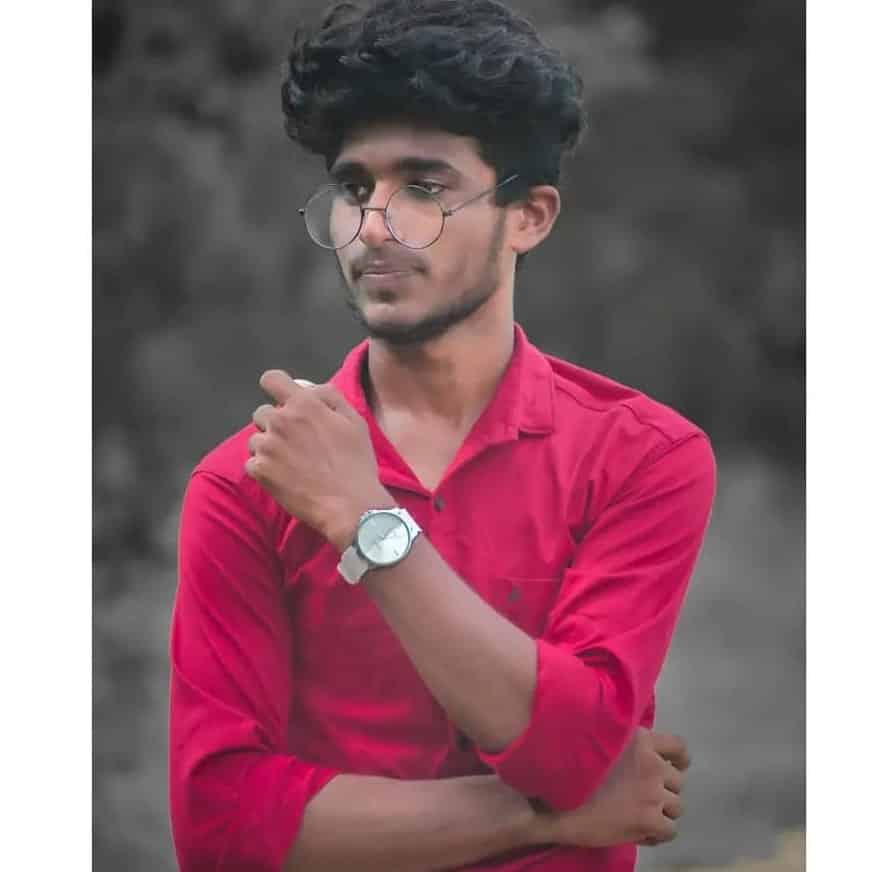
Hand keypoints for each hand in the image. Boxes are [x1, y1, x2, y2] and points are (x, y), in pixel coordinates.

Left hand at [245, 370, 392, 549]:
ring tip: (293, 464)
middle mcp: (281, 420)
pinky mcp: (260, 470)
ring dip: (269, 448)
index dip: (276, 387)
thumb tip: (307, 386)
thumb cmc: (356, 463)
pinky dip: (265, 470)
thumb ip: (329, 396)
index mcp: (304, 404)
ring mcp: (268, 445)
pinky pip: (252, 463)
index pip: (272, 379)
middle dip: (274, 424)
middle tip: (295, 443)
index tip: (282, 399)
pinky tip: (286, 478)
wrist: (350, 506)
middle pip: (261, 412)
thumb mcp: (354, 421)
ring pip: (256, 439)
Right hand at [532, 728, 688, 848]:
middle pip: (677, 781)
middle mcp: (651, 763)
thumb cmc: (572, 767)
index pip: (678, 746)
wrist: (557, 797)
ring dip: (661, 812)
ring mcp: (652, 791)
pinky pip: (670, 830)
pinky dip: (657, 834)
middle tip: (641, 798)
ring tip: (639, 816)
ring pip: (676, 807)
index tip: (673, 767)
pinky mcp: (649, 818)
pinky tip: (638, 833)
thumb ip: (623, 746)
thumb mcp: (600, 743)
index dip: (678, 760)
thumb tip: (639, 757)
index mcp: (639, 739)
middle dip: (663, 790)